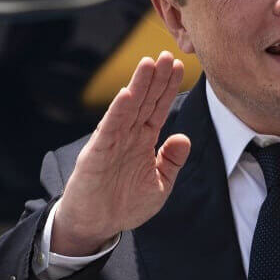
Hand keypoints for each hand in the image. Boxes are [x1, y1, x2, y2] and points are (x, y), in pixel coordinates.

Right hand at [52, 51, 190, 255]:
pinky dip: (117, 112)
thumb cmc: (125, 205)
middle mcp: (128, 135)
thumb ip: (171, 162)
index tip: (178, 66)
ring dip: (138, 86)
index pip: (158, 108)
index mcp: (143, 140)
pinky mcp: (96, 153)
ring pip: (128, 108)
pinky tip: (127, 94)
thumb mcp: (159, 185)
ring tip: (149, 64)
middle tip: (167, 54)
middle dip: (156, 79)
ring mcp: (111, 142)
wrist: (96, 225)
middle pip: (144, 101)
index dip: (168, 88)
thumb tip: (184, 138)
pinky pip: (109, 129)